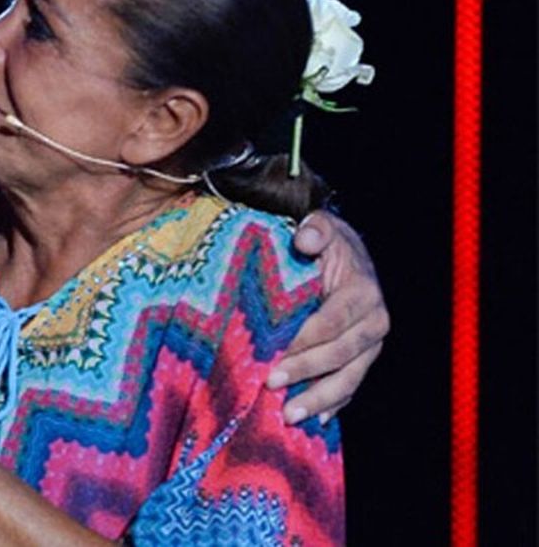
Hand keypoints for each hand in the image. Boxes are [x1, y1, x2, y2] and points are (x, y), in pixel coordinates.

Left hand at [269, 210, 389, 423]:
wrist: (345, 253)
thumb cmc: (324, 241)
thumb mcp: (320, 227)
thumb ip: (315, 230)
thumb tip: (305, 240)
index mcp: (363, 292)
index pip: (331, 324)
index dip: (304, 344)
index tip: (275, 359)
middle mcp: (374, 321)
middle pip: (340, 355)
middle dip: (306, 374)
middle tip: (271, 385)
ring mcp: (371, 344)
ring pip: (349, 377)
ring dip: (320, 399)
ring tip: (290, 416)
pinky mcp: (363, 357)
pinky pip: (352, 384)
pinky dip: (335, 403)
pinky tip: (317, 420)